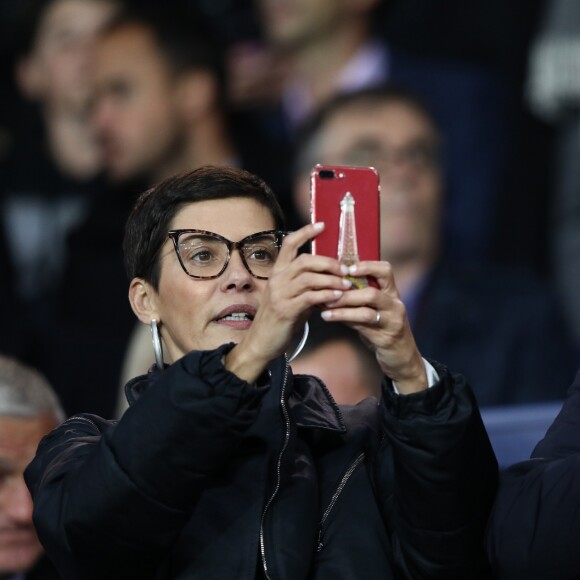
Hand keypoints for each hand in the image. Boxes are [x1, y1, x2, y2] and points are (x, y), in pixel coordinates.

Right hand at [225, 223, 347, 381]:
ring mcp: (279, 295)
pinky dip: (326, 295)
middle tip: (345, 268)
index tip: (322, 225)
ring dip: (331, 279)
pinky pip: (310, 297)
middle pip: (305, 260)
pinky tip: (337, 297)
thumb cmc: (278, 321)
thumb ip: (307, 287)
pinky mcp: (285, 310)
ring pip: (309, 278)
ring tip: (346, 284)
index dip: (305, 232)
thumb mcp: (291, 298)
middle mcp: (276, 280)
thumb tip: (330, 280)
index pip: (289, 244)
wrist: (261, 343)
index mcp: (277, 273)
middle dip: (328, 262)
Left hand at [320, 261, 427, 394]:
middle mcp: (395, 304)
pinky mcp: (386, 337)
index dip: (367, 266)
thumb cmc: (383, 330)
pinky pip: (363, 326)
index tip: (347, 269)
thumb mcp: (373, 310)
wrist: (401, 357)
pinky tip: (330, 318)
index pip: (385, 270)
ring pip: (366, 310)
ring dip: (343, 307)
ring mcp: (393, 321)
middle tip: (326, 291)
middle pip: (372, 292)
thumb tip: (330, 286)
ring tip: (325, 307)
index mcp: (392, 293)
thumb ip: (357, 298)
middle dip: (346, 292)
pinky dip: (345, 319)